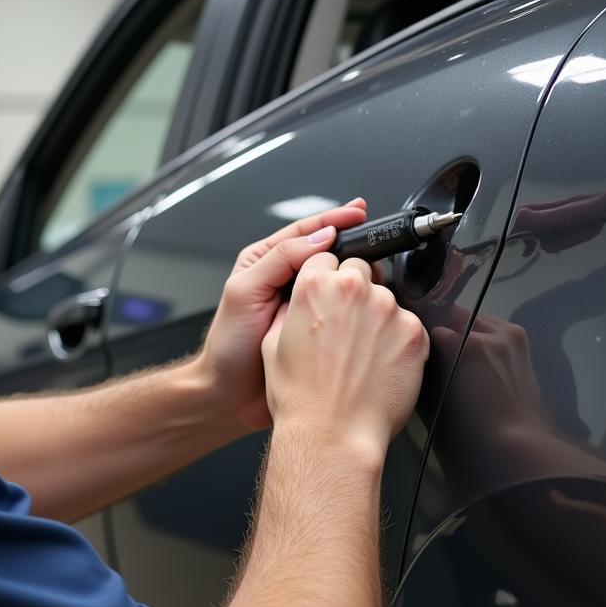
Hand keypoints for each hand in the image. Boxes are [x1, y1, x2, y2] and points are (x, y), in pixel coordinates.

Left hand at [192, 199, 369, 431]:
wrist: (230, 394)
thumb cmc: (229, 344)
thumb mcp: (245, 292)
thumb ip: (278, 259)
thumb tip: (320, 236)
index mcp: (265, 262)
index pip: (305, 232)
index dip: (334, 220)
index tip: (359, 212)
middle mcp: (286, 281)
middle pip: (325, 253)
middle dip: (352, 245)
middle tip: (376, 242)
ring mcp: (303, 306)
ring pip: (336, 281)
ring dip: (356, 276)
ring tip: (377, 271)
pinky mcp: (316, 330)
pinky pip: (340, 311)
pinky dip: (355, 305)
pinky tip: (369, 303)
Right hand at [262, 253, 428, 453]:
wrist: (332, 434)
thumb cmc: (300, 397)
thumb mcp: (273, 343)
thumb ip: (291, 308)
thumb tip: (301, 300)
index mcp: (314, 287)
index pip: (324, 256)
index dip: (324, 276)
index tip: (327, 293)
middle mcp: (353, 290)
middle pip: (358, 269)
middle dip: (352, 289)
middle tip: (344, 324)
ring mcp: (387, 309)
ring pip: (384, 296)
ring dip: (375, 314)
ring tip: (361, 351)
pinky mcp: (413, 332)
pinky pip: (407, 323)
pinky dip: (396, 338)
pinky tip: (378, 363)